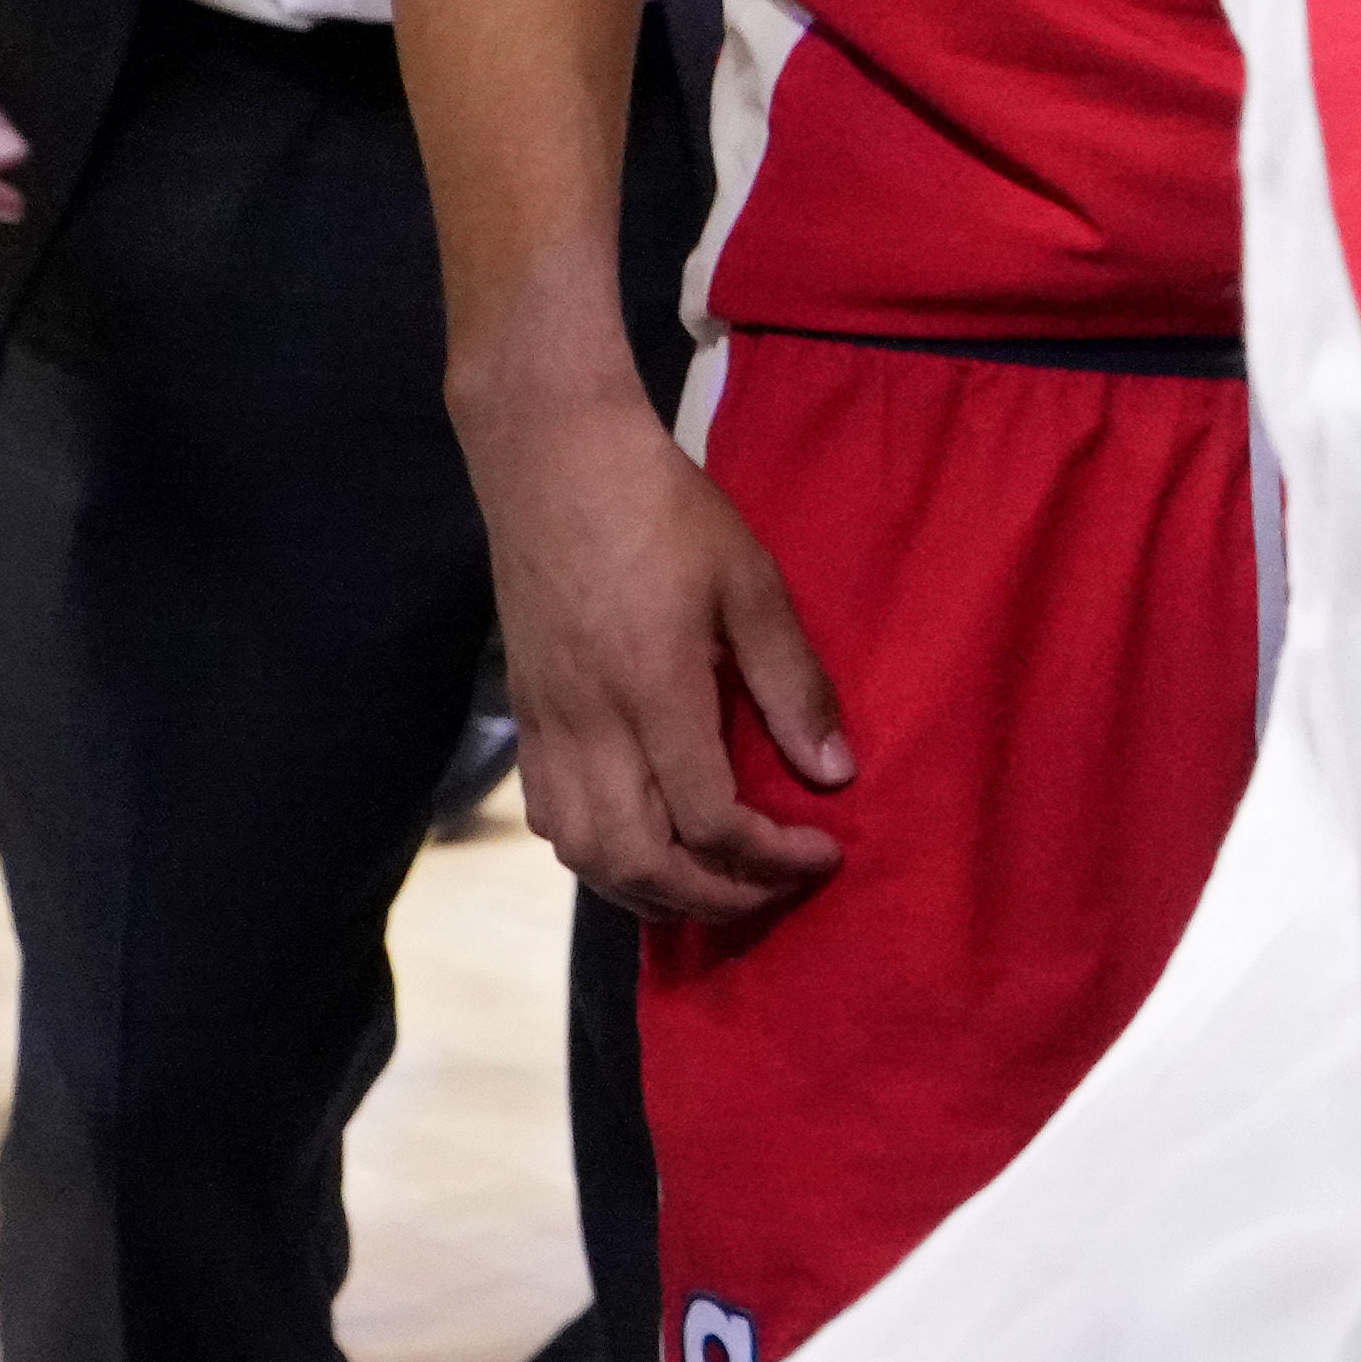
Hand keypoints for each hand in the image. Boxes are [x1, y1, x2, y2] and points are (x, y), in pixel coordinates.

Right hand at [461, 374, 850, 922]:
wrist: (555, 463)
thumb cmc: (665, 512)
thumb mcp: (752, 584)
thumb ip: (793, 683)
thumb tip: (835, 772)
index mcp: (653, 694)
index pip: (710, 821)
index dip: (772, 858)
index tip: (823, 853)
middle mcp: (590, 726)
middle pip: (638, 862)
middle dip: (712, 898)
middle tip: (773, 892)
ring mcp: (547, 725)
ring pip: (583, 854)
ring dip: (648, 890)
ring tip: (712, 889)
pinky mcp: (525, 715)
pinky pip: (551, 817)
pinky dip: (597, 855)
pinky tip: (641, 846)